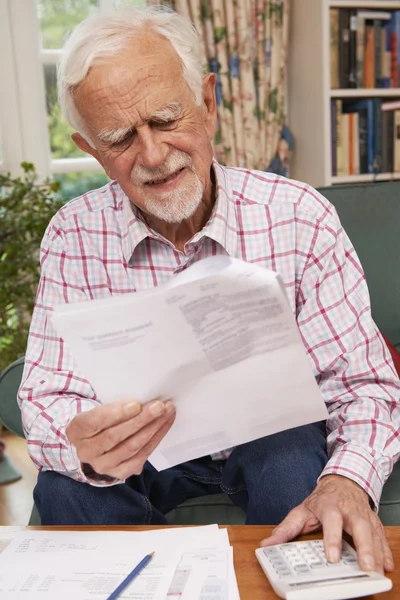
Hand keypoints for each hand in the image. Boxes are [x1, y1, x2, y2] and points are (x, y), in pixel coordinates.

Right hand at [66, 398, 175, 479]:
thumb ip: (112, 404)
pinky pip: (142, 456)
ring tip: (167, 412)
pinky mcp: (120, 472)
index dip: (115, 413)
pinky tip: (165, 424)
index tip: (136, 404)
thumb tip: (142, 397)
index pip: (94, 422)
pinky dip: (156, 438)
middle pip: (115, 436)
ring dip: (153, 428)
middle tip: (159, 406)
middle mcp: (86, 451)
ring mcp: (103, 465)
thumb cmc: (100, 419)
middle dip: (140, 419)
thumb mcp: (97, 408)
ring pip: (131, 447)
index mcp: (76, 431)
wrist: (95, 443)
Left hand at [260, 474, 393, 573]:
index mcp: (329, 505)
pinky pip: (381, 535)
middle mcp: (348, 510)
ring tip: (376, 572)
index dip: (332, 538)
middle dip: (364, 547)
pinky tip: (386, 565)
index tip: (332, 557)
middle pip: (359, 527)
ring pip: (373, 533)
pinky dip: (385, 550)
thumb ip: (286, 528)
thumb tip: (268, 543)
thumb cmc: (322, 499)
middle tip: (365, 568)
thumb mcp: (301, 510)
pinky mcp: (373, 520)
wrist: (342, 481)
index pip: (331, 520)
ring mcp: (363, 514)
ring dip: (376, 552)